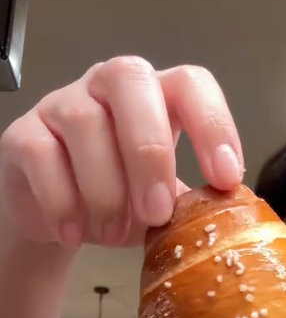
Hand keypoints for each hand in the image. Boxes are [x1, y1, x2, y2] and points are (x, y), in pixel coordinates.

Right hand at [0, 58, 243, 247]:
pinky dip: (62, 201)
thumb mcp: (164, 204)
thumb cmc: (123, 204)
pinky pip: (41, 155)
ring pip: (84, 123)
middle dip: (149, 152)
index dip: (212, 124)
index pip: (190, 84)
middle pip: (131, 82)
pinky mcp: (24, 135)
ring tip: (114, 234)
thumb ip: (191, 202)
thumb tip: (229, 219)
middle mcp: (110, 87)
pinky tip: (75, 234)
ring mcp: (63, 104)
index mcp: (157, 97)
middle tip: (158, 212)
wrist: (62, 222)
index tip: (225, 178)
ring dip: (105, 188)